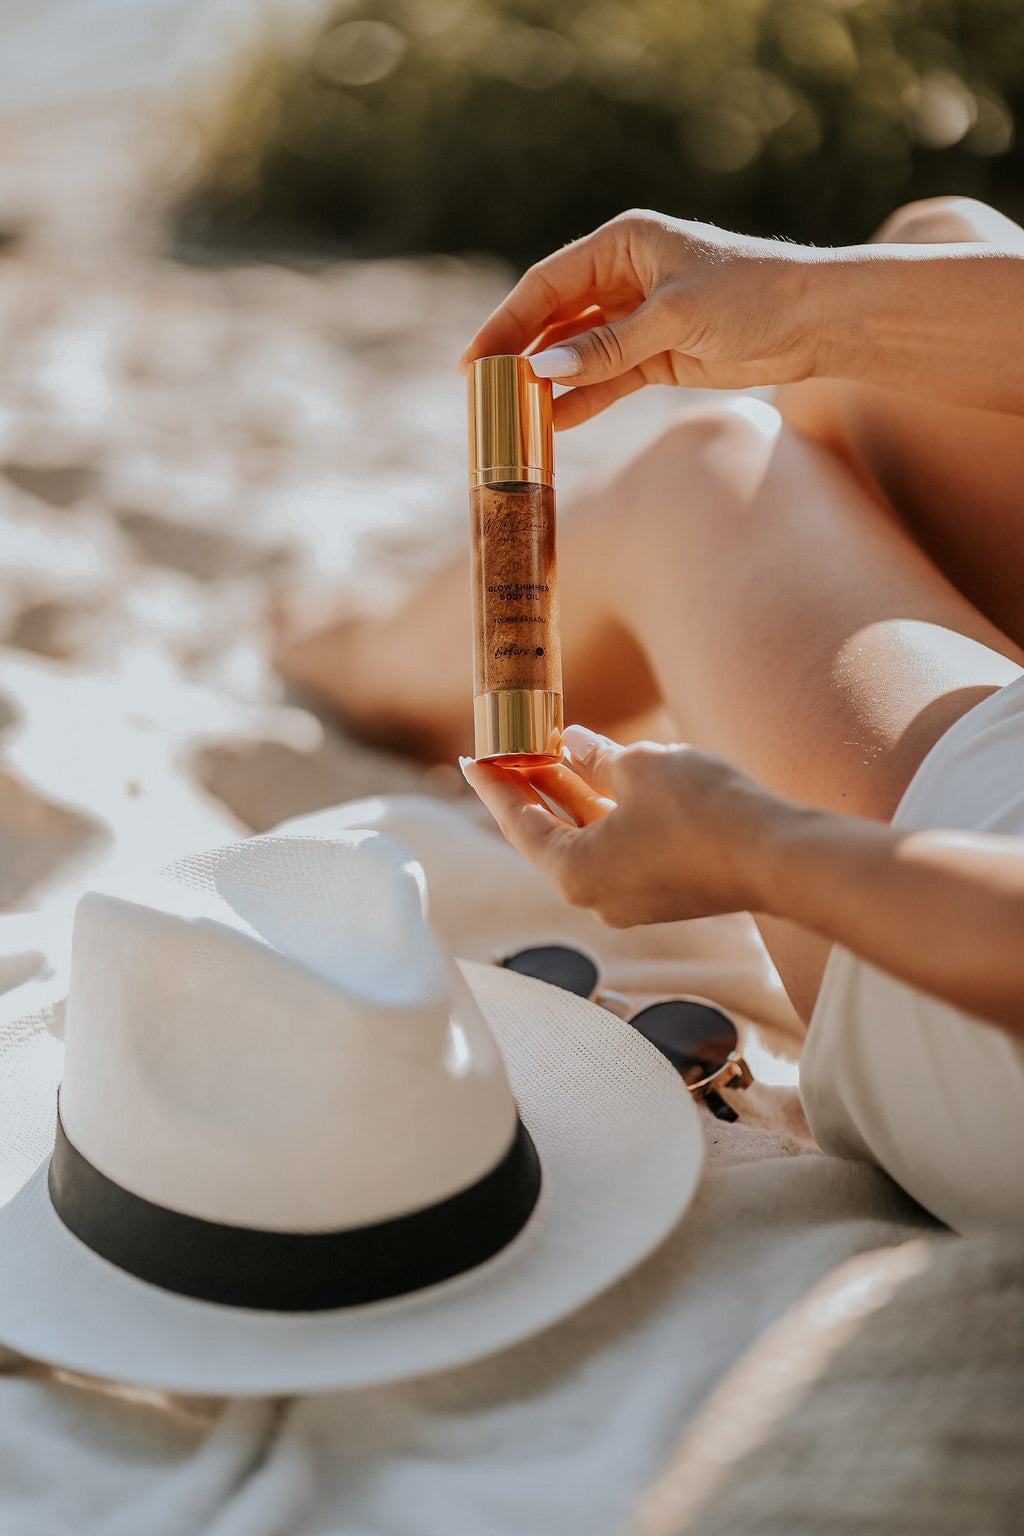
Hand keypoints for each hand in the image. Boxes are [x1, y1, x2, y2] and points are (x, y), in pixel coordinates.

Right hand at [460, 209, 822, 428]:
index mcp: (623, 243)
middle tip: (482, 393)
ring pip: (578, 352)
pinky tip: (553, 423)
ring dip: (547, 381)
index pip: (548, 283)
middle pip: (555, 318)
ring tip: (511, 415)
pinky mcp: (658, 355)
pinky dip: (581, 399)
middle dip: (519, 354)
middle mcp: (625, 276)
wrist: (817, 321)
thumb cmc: (753, 296)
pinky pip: (606, 379)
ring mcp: (640, 318)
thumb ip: (608, 347)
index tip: (474, 361)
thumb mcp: (675, 318)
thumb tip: (543, 369)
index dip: (507, 321)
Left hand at [460, 724, 786, 927]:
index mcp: (574, 872)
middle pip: (548, 835)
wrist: (778, 858)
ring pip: (588, 840)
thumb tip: (574, 743)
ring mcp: (633, 900)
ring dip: (571, 797)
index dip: (493, 785)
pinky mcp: (666, 893)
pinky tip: (606, 777)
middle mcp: (596, 897)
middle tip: (509, 749)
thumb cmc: (701, 811)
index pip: (517, 824)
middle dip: (531, 788)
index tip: (471, 757)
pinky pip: (620, 849)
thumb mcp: (639, 766)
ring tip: (553, 751)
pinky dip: (606, 813)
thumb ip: (596, 755)